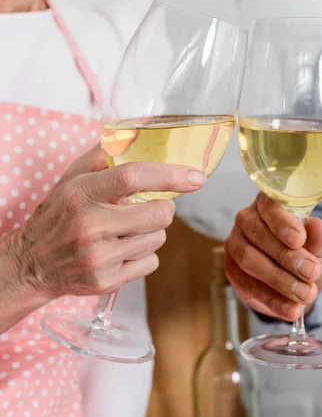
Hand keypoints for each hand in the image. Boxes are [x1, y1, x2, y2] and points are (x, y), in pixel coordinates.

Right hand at [6, 145, 205, 301]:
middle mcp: (91, 226)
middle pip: (159, 214)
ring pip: (158, 239)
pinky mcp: (107, 283)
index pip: (133, 176)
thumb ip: (103, 156)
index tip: (196, 177)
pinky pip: (151, 263)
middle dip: (163, 208)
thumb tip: (139, 134)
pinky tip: (121, 251)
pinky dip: (143, 255)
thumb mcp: (71, 179)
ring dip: (151, 232)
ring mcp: (99, 258)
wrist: (31, 263)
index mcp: (82, 193)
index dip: (170, 175)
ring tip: (125, 231)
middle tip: (149, 207)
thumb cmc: (58, 215)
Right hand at [224, 192, 321, 321]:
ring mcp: (236, 245)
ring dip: (279, 280)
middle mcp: (247, 220)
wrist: (301, 280)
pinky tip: (290, 309)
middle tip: (311, 273)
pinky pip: (248, 286)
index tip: (299, 240)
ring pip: (250, 260)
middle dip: (286, 257)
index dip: (282, 223)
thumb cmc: (311, 252)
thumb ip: (321, 237)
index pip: (270, 206)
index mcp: (269, 204)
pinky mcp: (232, 270)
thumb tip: (316, 226)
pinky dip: (272, 300)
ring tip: (305, 294)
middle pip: (258, 235)